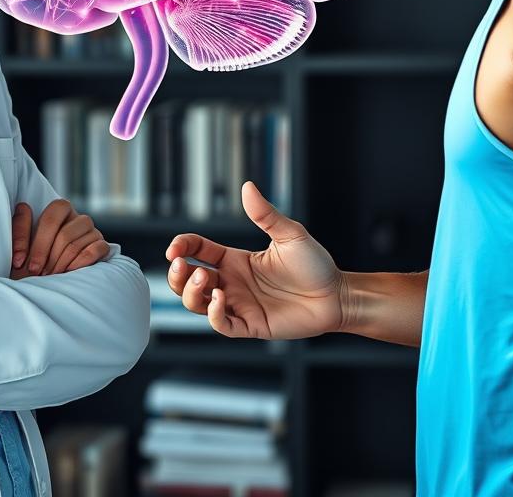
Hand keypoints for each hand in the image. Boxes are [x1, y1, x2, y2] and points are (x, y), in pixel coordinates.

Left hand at [10, 198, 110, 279]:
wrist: (46, 289)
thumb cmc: (31, 267)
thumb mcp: (19, 249)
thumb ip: (20, 226)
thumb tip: (23, 206)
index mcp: (59, 211)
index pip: (52, 214)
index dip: (38, 241)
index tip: (20, 262)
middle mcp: (77, 218)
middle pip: (65, 234)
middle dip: (47, 257)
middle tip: (36, 272)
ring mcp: (92, 232)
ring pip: (76, 245)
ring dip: (60, 264)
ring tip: (49, 275)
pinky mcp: (102, 246)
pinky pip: (94, 251)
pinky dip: (78, 265)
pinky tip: (68, 272)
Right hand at [166, 181, 344, 339]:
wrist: (336, 294)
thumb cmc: (314, 263)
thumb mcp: (289, 233)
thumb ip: (265, 214)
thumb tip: (247, 187)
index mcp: (235, 259)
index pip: (198, 251)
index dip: (182, 247)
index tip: (175, 247)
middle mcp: (232, 282)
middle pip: (188, 281)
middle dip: (177, 275)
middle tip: (181, 265)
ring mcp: (240, 304)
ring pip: (198, 304)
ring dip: (191, 292)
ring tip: (204, 278)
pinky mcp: (251, 324)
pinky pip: (222, 324)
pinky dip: (213, 314)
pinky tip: (218, 298)